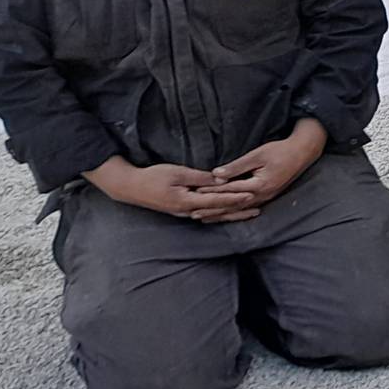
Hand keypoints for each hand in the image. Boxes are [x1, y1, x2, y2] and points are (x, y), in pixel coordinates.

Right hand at [92, 159, 264, 222]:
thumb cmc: (153, 177)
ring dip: (230, 214)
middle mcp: (188, 211)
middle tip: (258, 209)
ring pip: (212, 215)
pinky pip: (204, 213)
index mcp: (187, 202)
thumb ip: (199, 178)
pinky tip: (226, 213)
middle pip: (218, 212)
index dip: (235, 198)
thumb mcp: (177, 173)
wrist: (131, 187)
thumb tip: (219, 179)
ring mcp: (184, 213)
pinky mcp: (181, 211)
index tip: (251, 196)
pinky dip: (218, 213)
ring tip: (247, 213)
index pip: (217, 200)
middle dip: (238, 211)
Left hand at [204, 121, 325, 220]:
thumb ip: (237, 167)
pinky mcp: (267, 197)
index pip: (229, 190)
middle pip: (232, 205)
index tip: (194, 193)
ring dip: (220, 214)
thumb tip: (216, 175)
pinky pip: (246, 208)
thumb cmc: (281, 150)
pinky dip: (232, 212)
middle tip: (193, 214)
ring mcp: (266, 198)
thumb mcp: (258, 155)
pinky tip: (224, 214)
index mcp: (259, 185)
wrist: (303, 153)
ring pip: (238, 210)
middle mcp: (262, 196)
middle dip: (212, 210)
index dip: (211, 191)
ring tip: (204, 218)